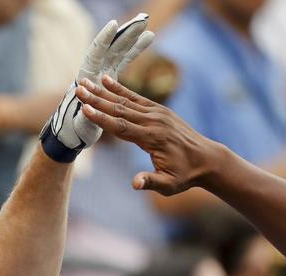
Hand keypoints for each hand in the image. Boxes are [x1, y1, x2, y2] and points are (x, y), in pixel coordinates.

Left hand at [39, 14, 153, 162]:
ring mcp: (101, 74)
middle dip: (124, 35)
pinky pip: (124, 59)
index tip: (113, 27)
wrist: (68, 135)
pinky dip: (135, 49)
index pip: (95, 54)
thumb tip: (86, 112)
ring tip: (146, 25)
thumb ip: (85, 119)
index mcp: (85, 80)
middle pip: (110, 48)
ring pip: (118, 51)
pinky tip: (148, 37)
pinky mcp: (109, 78)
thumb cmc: (71, 131)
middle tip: (141, 21)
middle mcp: (92, 73)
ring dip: (132, 38)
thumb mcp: (79, 127)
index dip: (104, 40)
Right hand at [74, 74, 222, 194]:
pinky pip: (136, 98)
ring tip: (86, 82)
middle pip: (120, 109)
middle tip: (79, 89)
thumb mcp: (169, 185)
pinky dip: (120, 89)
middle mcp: (154, 121)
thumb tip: (134, 184)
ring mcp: (157, 113)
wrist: (207, 159)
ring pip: (126, 101)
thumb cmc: (185, 175)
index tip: (85, 109)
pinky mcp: (159, 110)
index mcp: (153, 138)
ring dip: (104, 91)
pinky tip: (107, 81)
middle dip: (97, 99)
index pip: (122, 126)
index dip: (102, 118)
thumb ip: (151, 182)